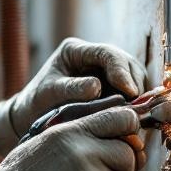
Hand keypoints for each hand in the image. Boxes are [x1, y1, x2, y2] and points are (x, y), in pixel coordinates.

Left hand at [0, 37, 147, 155]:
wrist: (32, 118)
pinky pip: (132, 94)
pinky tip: (133, 119)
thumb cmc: (36, 103)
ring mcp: (106, 73)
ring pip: (134, 79)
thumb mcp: (48, 93)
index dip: (121, 71)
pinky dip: (135, 105)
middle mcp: (94, 58)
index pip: (107, 53)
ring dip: (138, 97)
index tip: (129, 91)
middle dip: (134, 84)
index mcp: (76, 51)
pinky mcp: (113, 89)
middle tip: (136, 108)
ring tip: (135, 116)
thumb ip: (71, 89)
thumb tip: (96, 87)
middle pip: (127, 65)